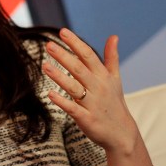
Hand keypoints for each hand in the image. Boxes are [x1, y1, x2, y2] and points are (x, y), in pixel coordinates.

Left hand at [43, 29, 139, 154]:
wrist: (121, 133)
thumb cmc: (114, 102)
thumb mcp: (115, 78)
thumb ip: (112, 57)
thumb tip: (114, 36)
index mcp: (103, 76)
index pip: (88, 55)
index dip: (75, 43)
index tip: (62, 31)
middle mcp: (98, 88)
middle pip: (79, 69)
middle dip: (64, 56)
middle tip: (48, 45)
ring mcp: (92, 104)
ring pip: (74, 88)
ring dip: (59, 76)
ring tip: (44, 66)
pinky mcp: (87, 119)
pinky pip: (73, 109)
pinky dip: (62, 102)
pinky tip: (50, 94)